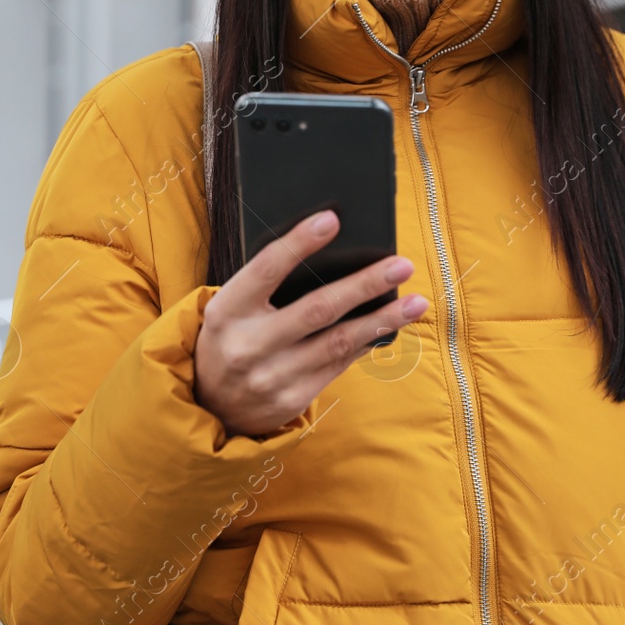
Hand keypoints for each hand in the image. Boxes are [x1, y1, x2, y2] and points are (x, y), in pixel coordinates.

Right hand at [194, 209, 427, 437]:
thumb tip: (333, 260)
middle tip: (401, 265)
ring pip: (338, 341)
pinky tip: (388, 326)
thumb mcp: (232, 309)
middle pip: (317, 308)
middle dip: (364, 285)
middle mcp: (249, 344)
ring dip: (381, 319)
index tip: (332, 219)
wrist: (209, 406)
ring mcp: (272, 375)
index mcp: (228, 311)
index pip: (266, 269)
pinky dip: (365, 342)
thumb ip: (268, 287)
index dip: (299, 243)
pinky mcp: (293, 399)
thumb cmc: (230, 339)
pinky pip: (338, 364)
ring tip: (415, 302)